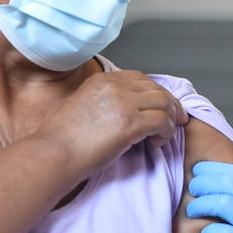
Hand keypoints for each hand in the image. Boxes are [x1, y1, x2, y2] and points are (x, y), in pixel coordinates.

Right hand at [37, 70, 186, 170]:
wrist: (53, 154)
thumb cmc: (62, 140)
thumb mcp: (82, 107)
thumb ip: (104, 103)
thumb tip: (122, 114)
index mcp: (101, 80)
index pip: (139, 78)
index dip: (155, 91)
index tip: (162, 104)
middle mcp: (114, 86)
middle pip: (156, 88)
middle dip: (171, 103)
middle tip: (179, 118)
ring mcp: (124, 103)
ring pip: (164, 103)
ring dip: (170, 119)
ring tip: (165, 134)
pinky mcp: (131, 123)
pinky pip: (163, 122)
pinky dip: (166, 132)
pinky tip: (156, 143)